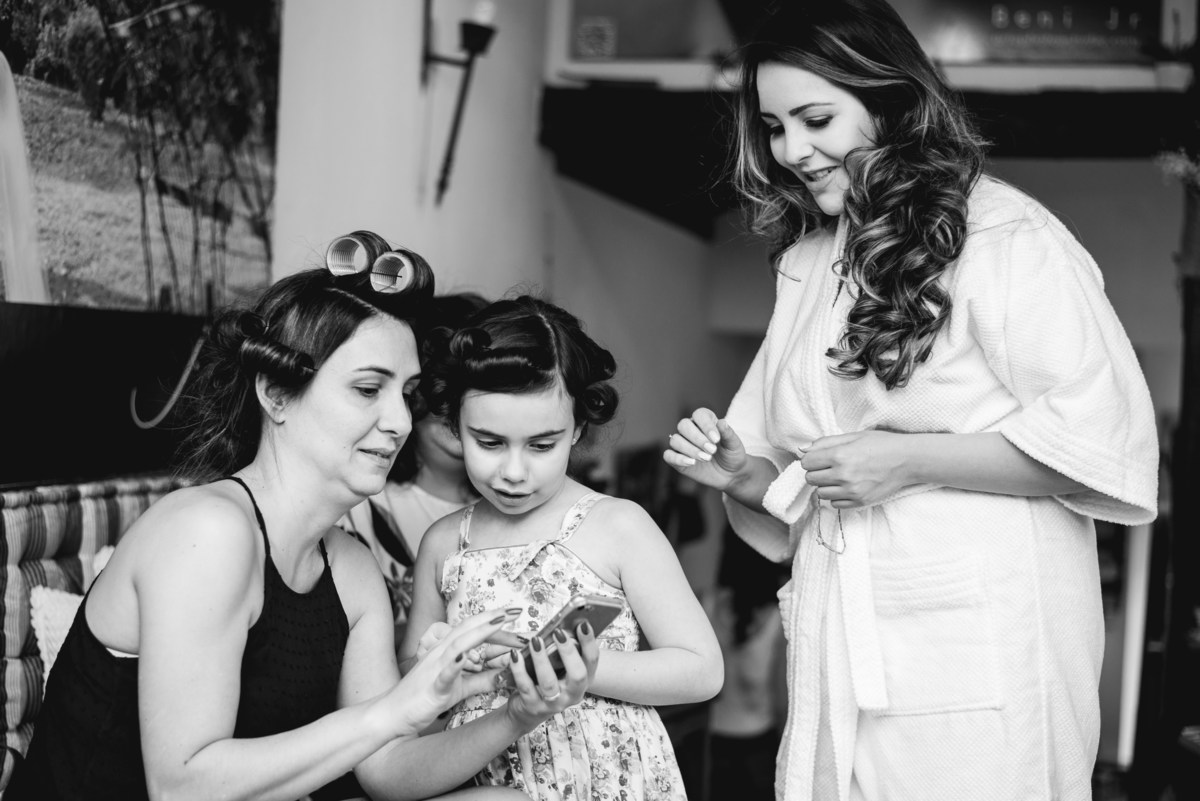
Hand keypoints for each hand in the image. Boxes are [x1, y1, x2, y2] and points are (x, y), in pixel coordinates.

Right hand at [385, 607, 521, 735]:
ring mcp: (435, 668)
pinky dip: (455, 664)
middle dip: (493, 617)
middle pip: (469, 629)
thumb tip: (506, 673)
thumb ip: (482, 679)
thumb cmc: (424, 698)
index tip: (515, 613)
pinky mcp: (432, 687)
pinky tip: (466, 657)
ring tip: (500, 621)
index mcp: (447, 651)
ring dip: (480, 632)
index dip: (494, 621)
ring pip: (459, 645)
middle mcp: (441, 653)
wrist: (391, 714)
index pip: (473, 630)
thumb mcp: (459, 687)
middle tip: (516, 610)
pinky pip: (444, 674)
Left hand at [503, 622, 598, 731]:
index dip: (589, 642)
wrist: (528, 711)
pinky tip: (515, 655)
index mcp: (584, 680)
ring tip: (536, 641)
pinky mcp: (534, 707)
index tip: (583, 624)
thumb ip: (563, 650)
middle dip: (568, 652)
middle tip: (559, 632)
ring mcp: (554, 703)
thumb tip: (561, 624)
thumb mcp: (560, 668)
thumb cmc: (547, 681)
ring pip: (549, 682)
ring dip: (542, 659)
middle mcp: (573, 694)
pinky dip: (519, 669)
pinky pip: (526, 687)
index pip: (592, 660)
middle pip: (577, 675)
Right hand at [663, 408, 747, 491]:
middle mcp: (691, 430)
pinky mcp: (677, 459)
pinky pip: (668, 455)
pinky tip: (692, 463)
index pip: (699, 415)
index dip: (706, 425)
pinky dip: (678, 458)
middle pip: (683, 425)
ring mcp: (683, 445)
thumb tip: (722, 422)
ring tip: (707, 459)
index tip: (716, 439)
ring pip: (675, 440)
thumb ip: (728, 434)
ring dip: (690, 449)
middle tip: (712, 450)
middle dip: (697, 438)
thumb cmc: (732, 455)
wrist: (731, 474)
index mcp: (705, 421)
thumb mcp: (734, 445)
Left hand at [801, 430, 910, 507]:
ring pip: (820, 493)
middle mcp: (843, 475)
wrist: (907, 460)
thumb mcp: (853, 436)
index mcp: (839, 455)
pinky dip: (837, 497)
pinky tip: (847, 487)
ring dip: (826, 485)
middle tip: (830, 466)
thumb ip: (825, 442)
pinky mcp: (860, 502)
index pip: (806, 463)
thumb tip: (802, 449)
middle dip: (817, 472)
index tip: (820, 457)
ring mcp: (852, 491)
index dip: (811, 459)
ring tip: (840, 476)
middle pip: (810, 479)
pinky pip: (834, 504)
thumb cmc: (881, 444)